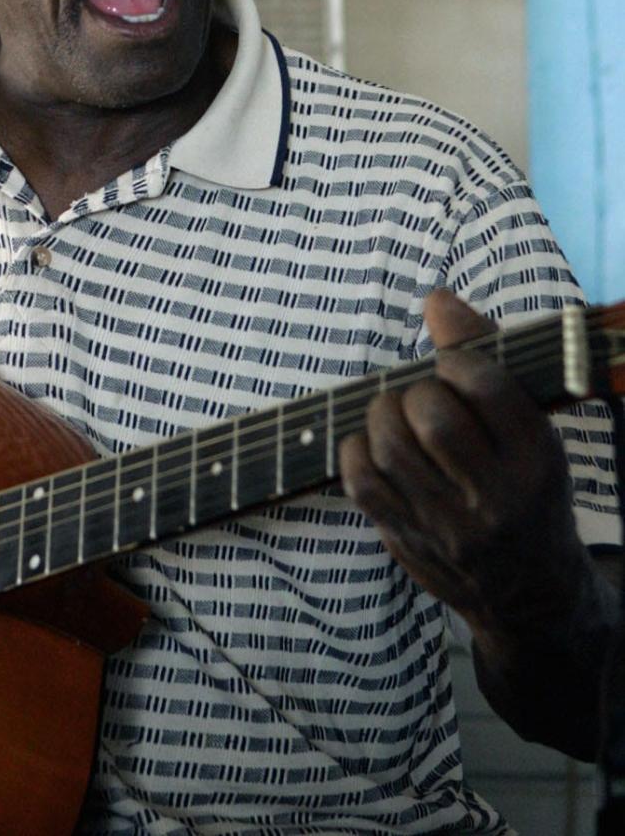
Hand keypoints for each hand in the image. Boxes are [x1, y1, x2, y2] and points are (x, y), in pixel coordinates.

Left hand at [339, 289, 588, 643]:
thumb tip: (437, 300)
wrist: (531, 594)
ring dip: (382, 414)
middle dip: (418, 391)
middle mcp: (496, 498)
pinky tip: (375, 445)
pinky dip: (357, 449)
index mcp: (537, 460)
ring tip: (396, 415)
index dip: (456, 357)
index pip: (485, 387)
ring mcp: (449, 527)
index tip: (451, 363)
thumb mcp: (531, 431)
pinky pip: (361, 481)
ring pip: (390, 446)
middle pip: (432, 418)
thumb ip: (487, 360)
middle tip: (423, 396)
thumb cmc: (526, 489)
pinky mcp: (409, 541)